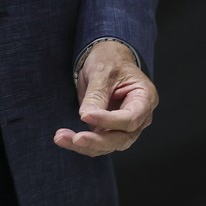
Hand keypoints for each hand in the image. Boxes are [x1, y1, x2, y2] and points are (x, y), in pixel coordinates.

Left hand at [53, 40, 157, 156]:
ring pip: (108, 145)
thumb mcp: (102, 72)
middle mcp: (139, 117)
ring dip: (85, 146)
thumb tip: (86, 117)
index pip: (130, 118)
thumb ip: (96, 95)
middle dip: (97, 141)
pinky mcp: (108, 130)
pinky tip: (64, 138)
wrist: (106, 60)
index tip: (86, 116)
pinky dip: (81, 144)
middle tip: (76, 138)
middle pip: (122, 138)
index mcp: (144, 98)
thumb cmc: (110, 61)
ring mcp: (124, 127)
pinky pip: (97, 143)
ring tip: (61, 137)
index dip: (109, 121)